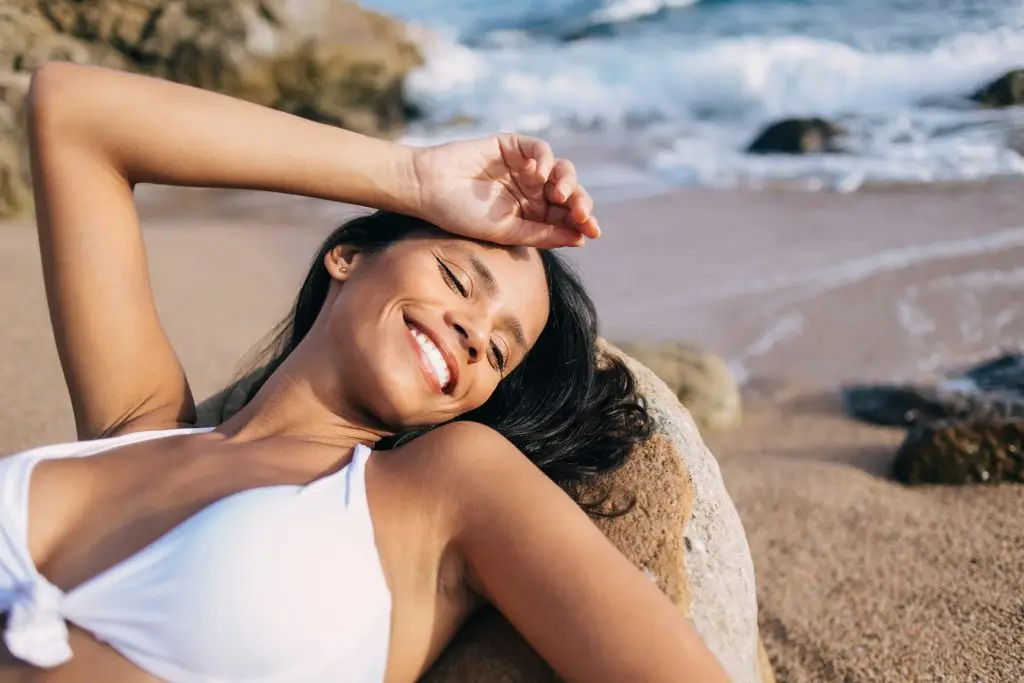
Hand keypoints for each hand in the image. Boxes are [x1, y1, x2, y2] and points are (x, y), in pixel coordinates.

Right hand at [409, 134, 599, 247]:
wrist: (429, 188)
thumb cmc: (461, 215)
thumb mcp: (506, 231)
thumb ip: (542, 234)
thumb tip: (580, 239)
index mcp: (532, 214)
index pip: (565, 218)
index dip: (581, 223)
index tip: (592, 232)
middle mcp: (532, 191)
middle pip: (569, 194)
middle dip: (580, 203)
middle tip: (582, 214)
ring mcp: (524, 167)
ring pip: (561, 170)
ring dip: (567, 181)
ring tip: (559, 193)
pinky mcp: (513, 146)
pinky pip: (540, 149)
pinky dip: (545, 159)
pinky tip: (538, 173)